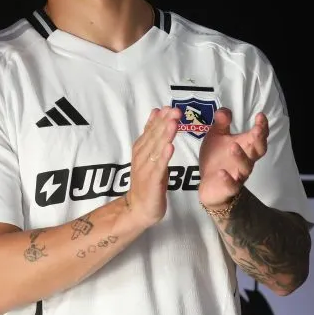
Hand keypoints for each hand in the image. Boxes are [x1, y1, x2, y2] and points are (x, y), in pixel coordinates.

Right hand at [126, 106, 180, 227]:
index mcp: (141, 148)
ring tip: (173, 123)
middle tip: (175, 110)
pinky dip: (164, 156)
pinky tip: (170, 147)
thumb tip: (156, 112)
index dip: (160, 118)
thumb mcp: (148, 155)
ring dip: (164, 135)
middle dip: (165, 122)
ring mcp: (146, 168)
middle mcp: (142, 155)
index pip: (151, 129)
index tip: (169, 107)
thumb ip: (151, 135)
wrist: (138, 207)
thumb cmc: (146, 180)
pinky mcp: (152, 181)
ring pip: (156, 148)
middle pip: (154, 136)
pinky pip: (159, 167)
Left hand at [198, 108, 268, 207]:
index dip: (262, 126)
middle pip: (258, 150)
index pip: (258, 136)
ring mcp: (238, 174)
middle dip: (259, 140)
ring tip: (233, 146)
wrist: (210, 185)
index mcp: (245, 146)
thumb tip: (225, 110)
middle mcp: (246, 160)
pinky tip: (222, 173)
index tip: (260, 115)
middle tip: (257, 130)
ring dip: (241, 156)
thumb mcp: (216, 137)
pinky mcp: (229, 187)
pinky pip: (232, 185)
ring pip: (246, 166)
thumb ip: (221, 124)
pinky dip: (228, 179)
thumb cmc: (217, 158)